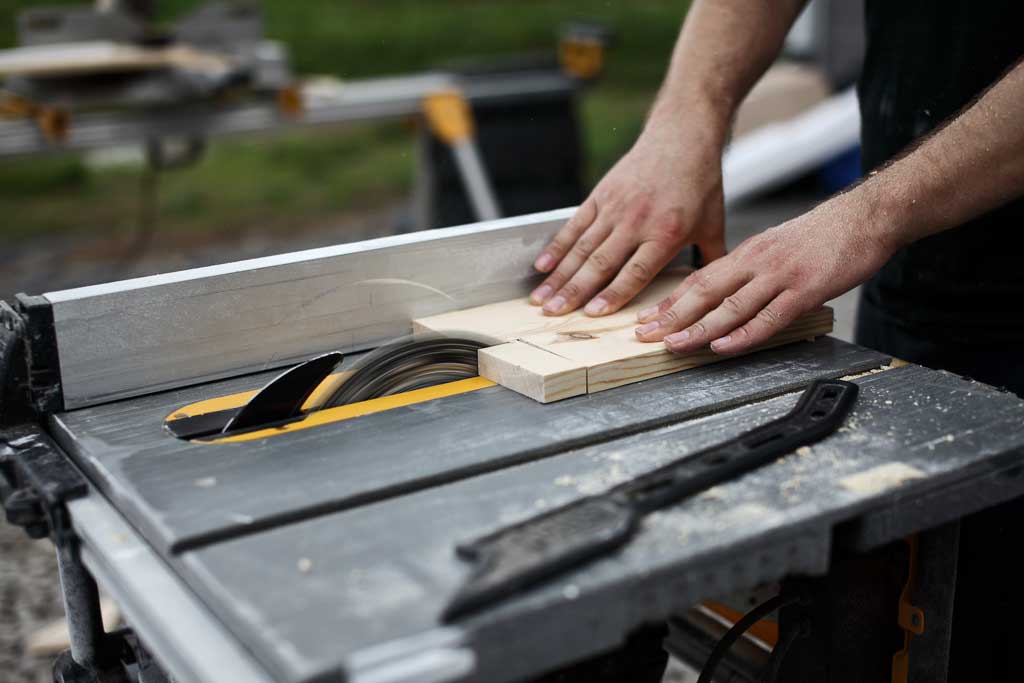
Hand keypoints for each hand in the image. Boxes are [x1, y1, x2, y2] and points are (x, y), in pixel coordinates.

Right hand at [530, 120, 726, 316]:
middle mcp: (637, 222)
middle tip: (553, 314)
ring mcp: (615, 208)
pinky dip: (557, 247)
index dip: (612, 294)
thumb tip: (715, 293)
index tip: (591, 313)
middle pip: (600, 263)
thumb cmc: (700, 184)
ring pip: (582, 248)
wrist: (682, 137)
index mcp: (666, 234)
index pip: (635, 272)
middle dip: (574, 291)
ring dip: (559, 276)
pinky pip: (575, 226)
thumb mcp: (713, 224)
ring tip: (541, 299)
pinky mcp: (601, 195)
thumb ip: (711, 259)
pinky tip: (542, 266)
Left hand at [634, 194, 895, 353]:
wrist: (865, 217)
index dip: (670, 301)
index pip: (699, 279)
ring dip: (698, 328)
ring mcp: (780, 276)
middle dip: (670, 316)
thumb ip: (750, 271)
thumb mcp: (775, 248)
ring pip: (731, 306)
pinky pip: (769, 317)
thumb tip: (723, 295)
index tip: (645, 318)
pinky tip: (723, 346)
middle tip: (643, 335)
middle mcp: (757, 262)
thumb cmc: (822, 237)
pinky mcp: (806, 290)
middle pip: (704, 292)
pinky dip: (744, 334)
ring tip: (673, 344)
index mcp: (747, 254)